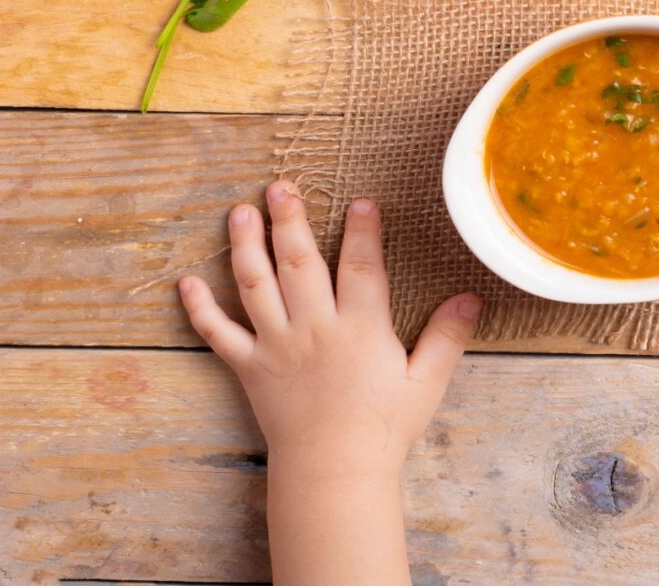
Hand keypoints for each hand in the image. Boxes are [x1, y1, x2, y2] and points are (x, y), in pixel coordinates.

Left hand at [178, 180, 481, 481]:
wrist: (333, 472)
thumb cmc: (382, 429)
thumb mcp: (427, 382)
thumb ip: (447, 336)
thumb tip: (471, 297)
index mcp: (360, 327)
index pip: (361, 265)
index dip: (363, 231)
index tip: (360, 201)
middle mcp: (314, 327)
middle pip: (298, 260)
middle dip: (288, 219)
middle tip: (281, 186)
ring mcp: (276, 345)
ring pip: (255, 283)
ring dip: (244, 244)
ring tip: (239, 212)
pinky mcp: (249, 367)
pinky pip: (218, 333)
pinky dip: (200, 307)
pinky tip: (187, 282)